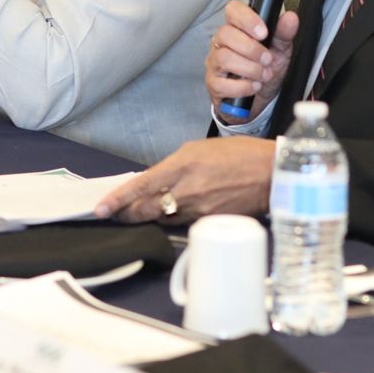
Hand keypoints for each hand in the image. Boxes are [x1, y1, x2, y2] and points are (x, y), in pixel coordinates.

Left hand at [93, 138, 274, 223]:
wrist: (273, 174)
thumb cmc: (239, 155)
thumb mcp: (199, 149)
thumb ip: (174, 166)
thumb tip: (156, 181)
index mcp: (182, 165)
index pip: (141, 186)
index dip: (118, 200)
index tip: (101, 209)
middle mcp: (187, 190)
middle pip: (145, 209)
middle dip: (127, 213)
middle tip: (114, 214)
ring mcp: (199, 210)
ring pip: (163, 218)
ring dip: (150, 215)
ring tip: (140, 211)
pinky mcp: (209, 223)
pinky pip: (183, 222)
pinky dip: (174, 218)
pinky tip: (174, 211)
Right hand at [205, 0, 298, 120]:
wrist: (262, 97)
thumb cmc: (267, 68)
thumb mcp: (280, 50)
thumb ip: (284, 33)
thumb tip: (290, 17)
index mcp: (238, 28)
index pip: (233, 10)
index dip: (247, 19)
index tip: (263, 33)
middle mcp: (222, 43)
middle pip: (225, 34)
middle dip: (251, 49)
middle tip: (268, 59)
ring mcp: (215, 63)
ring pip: (224, 58)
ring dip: (250, 69)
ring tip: (264, 75)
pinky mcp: (213, 84)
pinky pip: (221, 83)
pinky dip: (243, 87)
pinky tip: (254, 87)